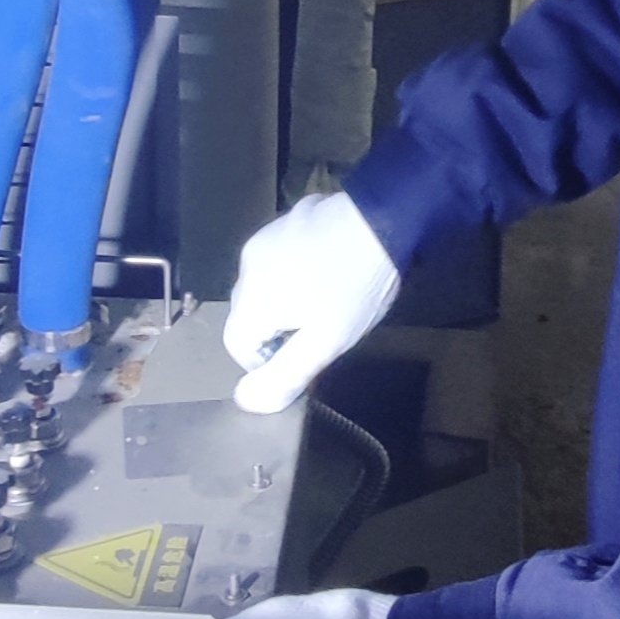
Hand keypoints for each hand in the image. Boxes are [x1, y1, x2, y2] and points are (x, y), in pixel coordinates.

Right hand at [222, 193, 399, 413]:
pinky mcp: (287, 217)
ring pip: (263, 281)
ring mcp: (266, 236)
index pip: (236, 344)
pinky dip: (293, 267)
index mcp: (252, 298)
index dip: (263, 361)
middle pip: (247, 311)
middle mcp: (247, 265)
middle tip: (317, 330)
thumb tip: (244, 400)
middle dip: (274, 328)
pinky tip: (328, 264)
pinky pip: (279, 254)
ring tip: (324, 296)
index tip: (299, 356)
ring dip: (282, 296)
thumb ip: (284, 375)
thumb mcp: (325, 343)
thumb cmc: (354, 289)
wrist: (384, 219)